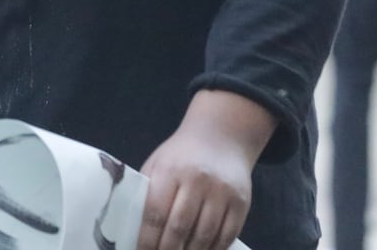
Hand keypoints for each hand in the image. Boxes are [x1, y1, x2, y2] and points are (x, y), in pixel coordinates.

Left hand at [137, 92, 266, 249]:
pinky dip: (213, 249)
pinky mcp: (241, 203)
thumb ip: (147, 192)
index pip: (155, 212)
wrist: (221, 137)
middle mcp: (197, 180)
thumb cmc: (181, 155)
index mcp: (170, 170)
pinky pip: (226, 235)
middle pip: (179, 227)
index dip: (147, 238)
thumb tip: (135, 228)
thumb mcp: (158, 164)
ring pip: (204, 235)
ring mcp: (221, 192)